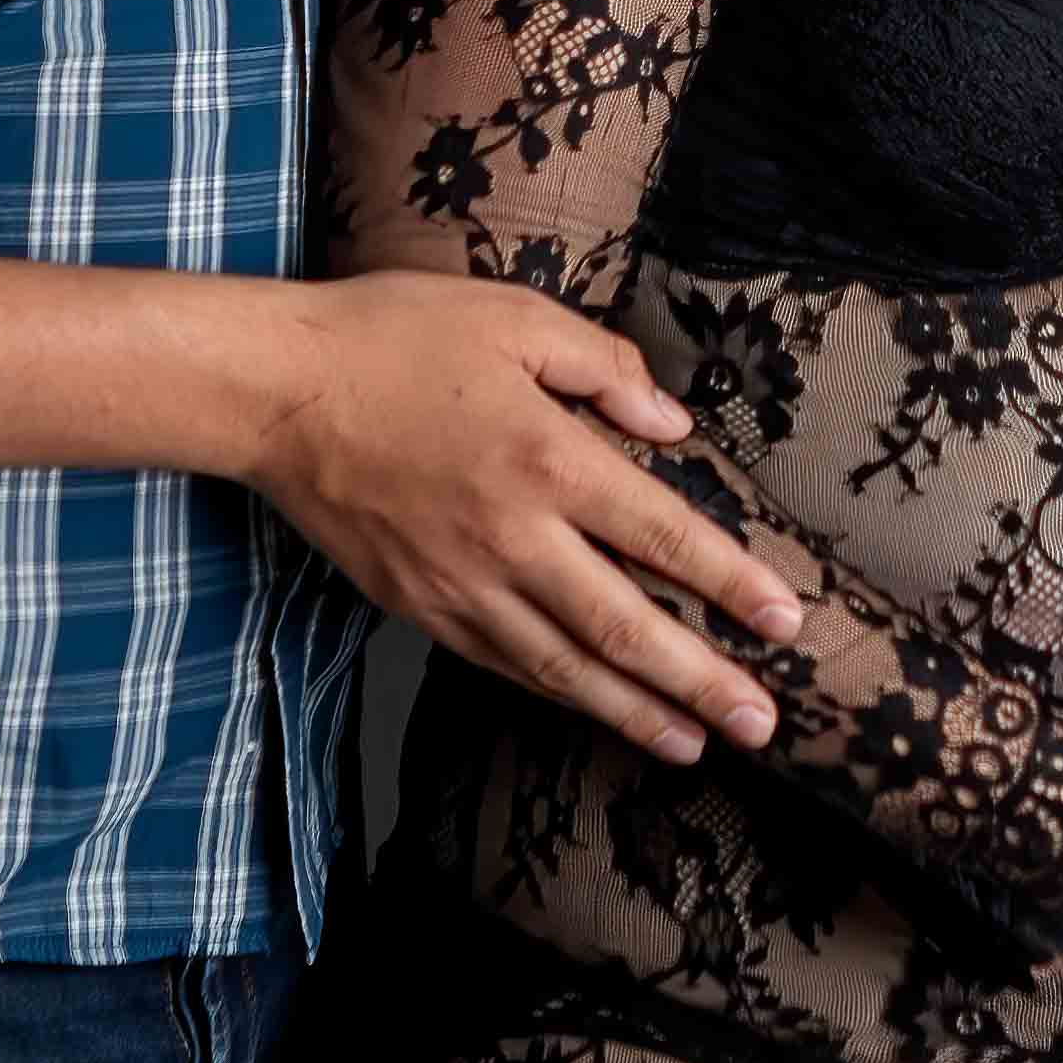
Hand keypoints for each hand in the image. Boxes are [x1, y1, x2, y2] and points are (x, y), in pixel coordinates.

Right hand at [250, 272, 804, 764]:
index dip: (730, 584)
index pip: (663, 536)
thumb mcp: (516, 319)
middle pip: (624, 626)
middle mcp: (513, 535)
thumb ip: (605, 366)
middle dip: (699, 681)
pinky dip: (557, 693)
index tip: (786, 623)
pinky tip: (595, 708)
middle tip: (761, 724)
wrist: (276, 392)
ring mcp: (462, 581)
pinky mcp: (419, 604)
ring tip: (693, 743)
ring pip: (563, 664)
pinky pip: (504, 662)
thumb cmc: (396, 338)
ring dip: (632, 711)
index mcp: (549, 459)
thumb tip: (673, 424)